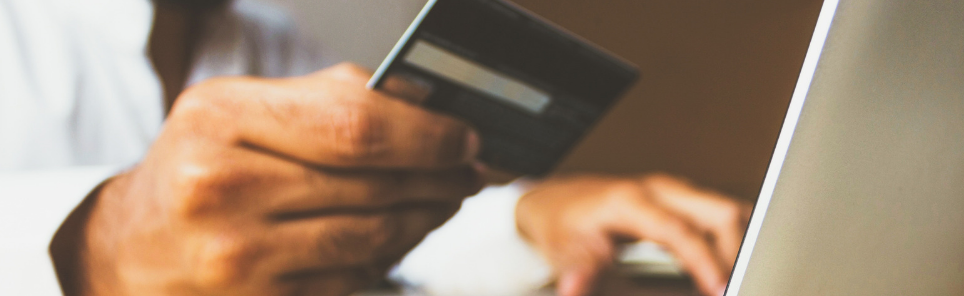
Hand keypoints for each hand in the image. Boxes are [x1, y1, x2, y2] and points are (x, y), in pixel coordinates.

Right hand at [56, 63, 482, 295]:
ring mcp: (235, 256)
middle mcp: (221, 187)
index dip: (427, 134)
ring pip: (371, 237)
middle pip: (372, 183)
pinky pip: (351, 278)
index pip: (355, 125)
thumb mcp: (241, 110)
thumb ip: (329, 99)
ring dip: (424, 218)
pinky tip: (398, 235)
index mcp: (221, 119)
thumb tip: (426, 105)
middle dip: (439, 177)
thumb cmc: (197, 168)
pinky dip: (387, 256)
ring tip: (442, 201)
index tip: (464, 137)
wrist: (129, 248)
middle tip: (468, 171)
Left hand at [515, 174, 751, 295]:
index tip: (720, 288)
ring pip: (729, 210)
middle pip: (720, 212)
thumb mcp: (564, 251)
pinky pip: (722, 214)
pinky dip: (736, 239)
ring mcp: (675, 192)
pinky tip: (737, 264)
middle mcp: (659, 190)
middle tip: (741, 286)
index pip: (680, 231)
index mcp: (631, 201)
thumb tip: (574, 289)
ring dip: (743, 245)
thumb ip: (579, 271)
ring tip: (744, 278)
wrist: (558, 202)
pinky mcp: (683, 199)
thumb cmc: (564, 224)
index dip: (704, 261)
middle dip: (738, 252)